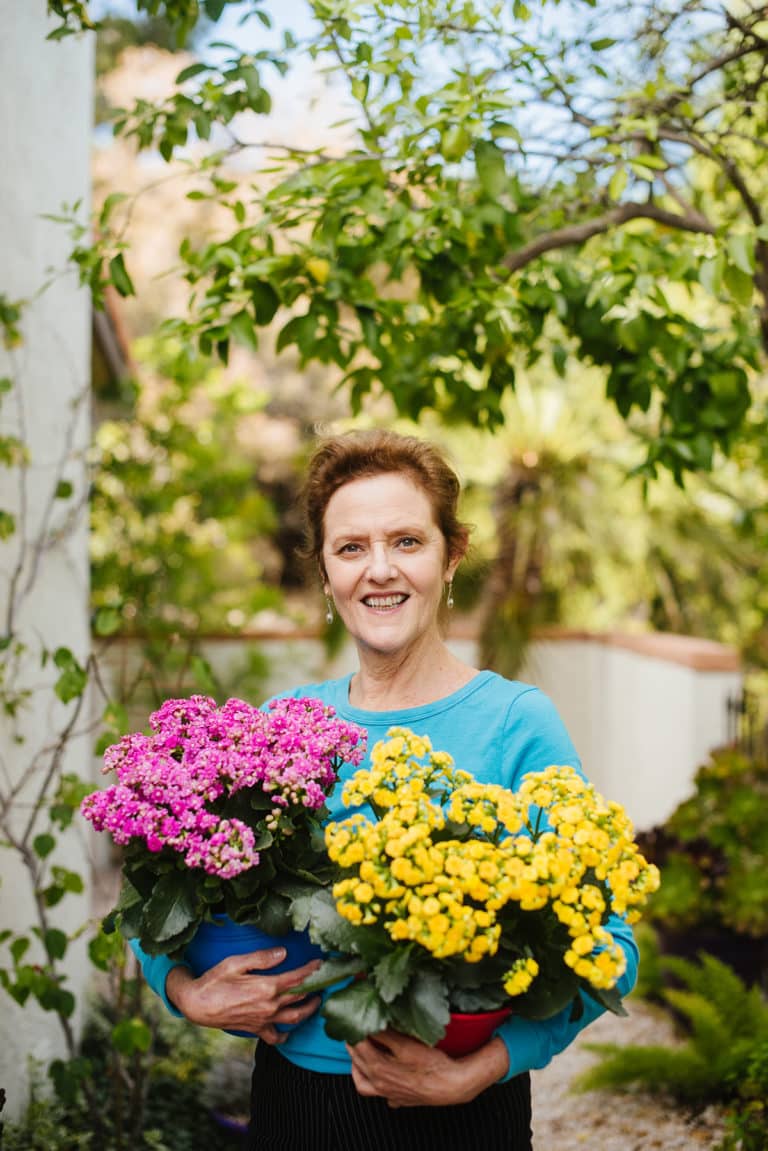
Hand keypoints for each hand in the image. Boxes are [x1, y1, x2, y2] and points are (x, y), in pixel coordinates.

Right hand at [166, 950, 321, 1043]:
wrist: (196, 1006)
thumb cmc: (214, 980)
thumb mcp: (236, 962)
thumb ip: (262, 958)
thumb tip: (284, 953)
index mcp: (266, 988)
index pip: (297, 979)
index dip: (312, 970)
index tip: (321, 962)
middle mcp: (269, 1006)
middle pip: (300, 998)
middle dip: (315, 987)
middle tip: (326, 979)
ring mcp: (263, 1020)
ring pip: (294, 1018)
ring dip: (308, 1010)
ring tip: (317, 1001)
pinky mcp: (256, 1029)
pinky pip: (275, 1037)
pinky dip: (286, 1034)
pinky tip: (290, 1029)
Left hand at [347, 1030, 509, 1107]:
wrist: (452, 1086)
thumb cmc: (432, 1065)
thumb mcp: (406, 1043)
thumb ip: (384, 1034)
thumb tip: (369, 1022)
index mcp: (378, 1068)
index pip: (356, 1045)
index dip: (352, 1029)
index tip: (351, 1017)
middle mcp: (380, 1083)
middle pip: (357, 1062)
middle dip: (352, 1044)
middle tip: (354, 1029)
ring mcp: (388, 1093)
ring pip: (363, 1083)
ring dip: (358, 1067)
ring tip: (360, 1054)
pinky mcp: (399, 1099)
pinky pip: (380, 1093)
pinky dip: (375, 1084)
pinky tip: (380, 1076)